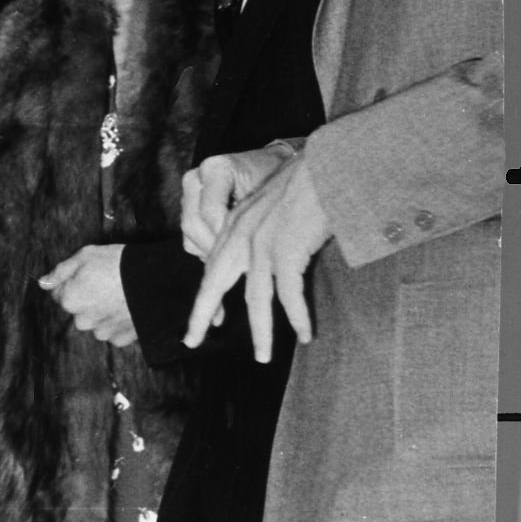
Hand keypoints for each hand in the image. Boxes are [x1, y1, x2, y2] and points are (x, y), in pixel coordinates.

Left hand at [39, 243, 136, 347]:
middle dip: (87, 299)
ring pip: (95, 322)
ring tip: (119, 296)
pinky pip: (113, 332)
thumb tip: (42, 282)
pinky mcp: (122, 338)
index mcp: (70, 300)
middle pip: (78, 310)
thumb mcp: (85, 256)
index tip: (89, 275)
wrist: (156, 279)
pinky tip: (127, 308)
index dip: (73, 282)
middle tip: (106, 284)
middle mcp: (83, 321)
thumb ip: (60, 271)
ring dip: (102, 313)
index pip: (59, 294)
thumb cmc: (119, 263)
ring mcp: (103, 332)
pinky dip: (118, 323)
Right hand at [180, 146, 288, 258]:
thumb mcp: (271, 191)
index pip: (210, 211)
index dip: (226, 236)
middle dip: (217, 248)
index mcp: (215, 168)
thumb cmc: (276, 179)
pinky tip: (232, 253)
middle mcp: (195, 180)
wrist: (272, 169)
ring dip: (213, 253)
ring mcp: (188, 197)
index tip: (249, 252)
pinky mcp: (187, 213)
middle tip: (243, 263)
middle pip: (192, 224)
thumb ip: (256, 213)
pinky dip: (209, 252)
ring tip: (240, 260)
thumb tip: (249, 247)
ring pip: (189, 236)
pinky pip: (190, 242)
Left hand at [185, 152, 331, 359]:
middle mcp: (241, 236)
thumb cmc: (309, 186)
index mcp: (235, 227)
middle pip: (214, 285)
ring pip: (256, 299)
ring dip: (262, 332)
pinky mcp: (286, 248)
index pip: (212, 268)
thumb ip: (263, 235)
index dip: (205, 298)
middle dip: (203, 316)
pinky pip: (289, 294)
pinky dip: (297, 317)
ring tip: (264, 357)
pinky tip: (304, 334)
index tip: (197, 322)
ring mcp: (262, 244)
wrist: (328, 164)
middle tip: (193, 341)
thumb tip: (267, 265)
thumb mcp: (274, 210)